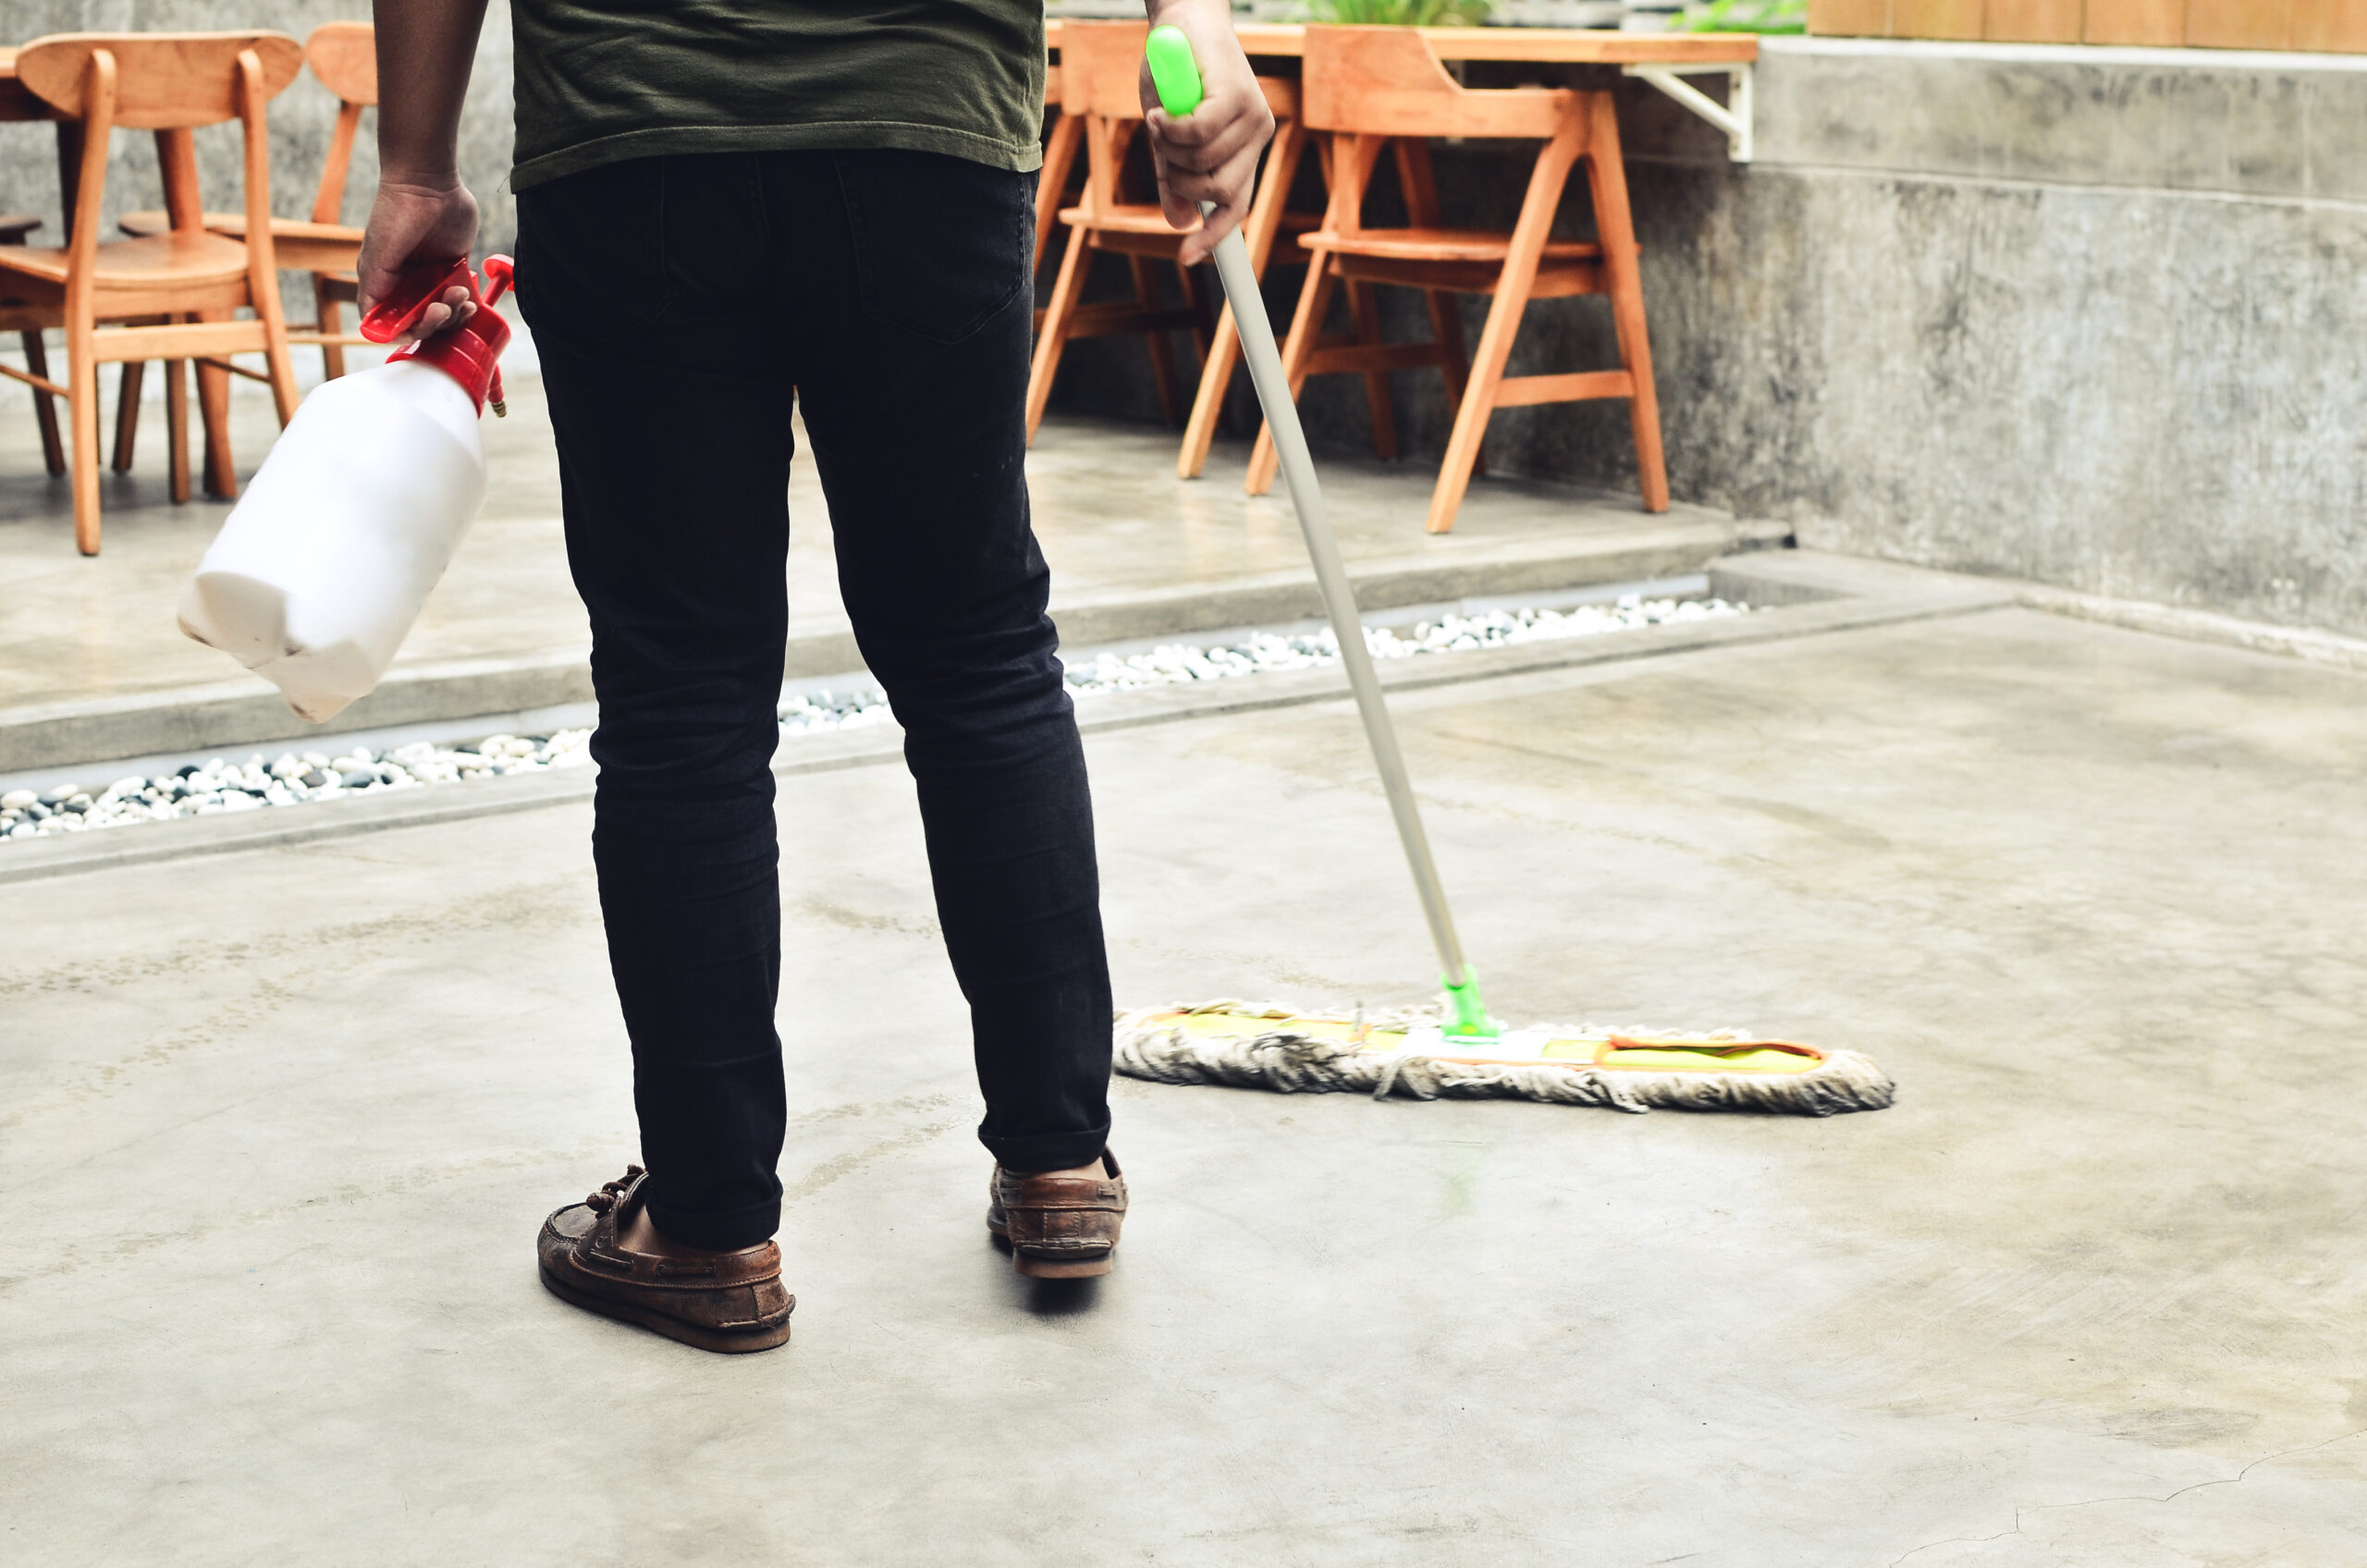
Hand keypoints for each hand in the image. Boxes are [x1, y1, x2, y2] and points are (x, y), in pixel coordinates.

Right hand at [355, 175, 480, 344]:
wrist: (428, 182)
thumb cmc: (395, 213)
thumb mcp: (378, 255)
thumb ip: (374, 290)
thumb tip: (371, 326)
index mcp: (385, 283)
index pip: (392, 323)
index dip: (405, 332)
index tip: (417, 327)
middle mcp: (407, 284)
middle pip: (422, 323)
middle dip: (434, 322)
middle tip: (442, 307)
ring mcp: (432, 277)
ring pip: (445, 315)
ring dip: (454, 314)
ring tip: (459, 295)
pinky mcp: (454, 269)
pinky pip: (463, 299)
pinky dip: (468, 305)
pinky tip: (470, 297)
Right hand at [1140, 0, 1273, 265]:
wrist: (1181, 18)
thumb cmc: (1176, 74)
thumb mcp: (1168, 135)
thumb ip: (1172, 177)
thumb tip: (1178, 222)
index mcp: (1244, 151)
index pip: (1235, 206)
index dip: (1213, 237)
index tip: (1187, 259)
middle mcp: (1256, 136)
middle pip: (1216, 192)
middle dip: (1178, 179)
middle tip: (1160, 148)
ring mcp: (1252, 116)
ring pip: (1204, 164)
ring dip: (1169, 149)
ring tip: (1160, 119)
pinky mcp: (1237, 95)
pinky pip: (1200, 133)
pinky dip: (1172, 129)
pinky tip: (1159, 114)